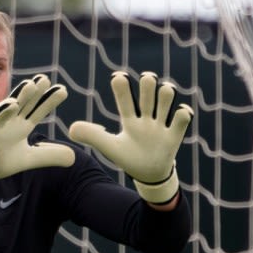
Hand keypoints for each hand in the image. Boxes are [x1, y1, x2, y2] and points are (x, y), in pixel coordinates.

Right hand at [0, 74, 75, 199]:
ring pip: (11, 105)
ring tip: (31, 84)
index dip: (49, 100)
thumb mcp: (32, 158)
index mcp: (23, 124)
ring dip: (21, 94)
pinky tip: (12, 103)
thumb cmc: (6, 159)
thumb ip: (50, 155)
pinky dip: (3, 111)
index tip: (63, 90)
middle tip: (46, 79)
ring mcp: (0, 123)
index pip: (38, 109)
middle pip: (26, 102)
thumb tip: (74, 158)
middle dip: (36, 91)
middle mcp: (12, 120)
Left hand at [68, 71, 192, 204]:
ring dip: (165, 95)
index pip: (124, 98)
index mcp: (129, 119)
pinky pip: (182, 119)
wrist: (148, 174)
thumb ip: (92, 136)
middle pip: (148, 92)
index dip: (122, 87)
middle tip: (147, 80)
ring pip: (166, 99)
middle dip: (148, 84)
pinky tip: (180, 112)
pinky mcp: (174, 135)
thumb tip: (70, 130)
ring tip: (164, 94)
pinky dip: (182, 113)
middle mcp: (145, 116)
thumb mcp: (110, 148)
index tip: (118, 77)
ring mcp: (160, 124)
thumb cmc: (128, 157)